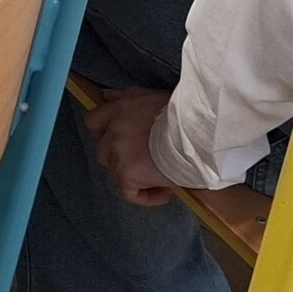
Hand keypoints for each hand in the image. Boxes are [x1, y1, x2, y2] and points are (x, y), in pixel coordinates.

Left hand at [83, 86, 174, 206]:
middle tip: (144, 159)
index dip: (104, 133)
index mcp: (118, 110)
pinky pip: (129, 193)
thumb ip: (125, 96)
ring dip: (134, 176)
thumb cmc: (183, 112)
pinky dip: (146, 197)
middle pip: (102, 151)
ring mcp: (118, 154)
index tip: (120, 140)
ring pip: (115, 173)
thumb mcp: (151, 94)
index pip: (94, 122)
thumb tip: (105, 96)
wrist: (198, 132)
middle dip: (119, 157)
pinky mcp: (128, 174)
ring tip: (159, 175)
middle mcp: (113, 131)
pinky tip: (165, 194)